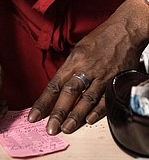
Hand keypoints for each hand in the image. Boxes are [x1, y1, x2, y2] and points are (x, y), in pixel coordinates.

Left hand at [28, 0, 148, 134]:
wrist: (124, 30)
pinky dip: (98, 111)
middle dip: (58, 113)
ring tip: (67, 128)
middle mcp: (86, 69)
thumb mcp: (78, 49)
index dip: (43, 102)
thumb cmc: (100, 38)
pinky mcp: (116, 80)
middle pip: (69, 94)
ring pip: (87, 99)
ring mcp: (102, 75)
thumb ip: (69, 68)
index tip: (35, 115)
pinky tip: (90, 120)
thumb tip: (60, 85)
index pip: (54, 85)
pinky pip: (106, 98)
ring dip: (76, 115)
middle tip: (50, 128)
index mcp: (74, 60)